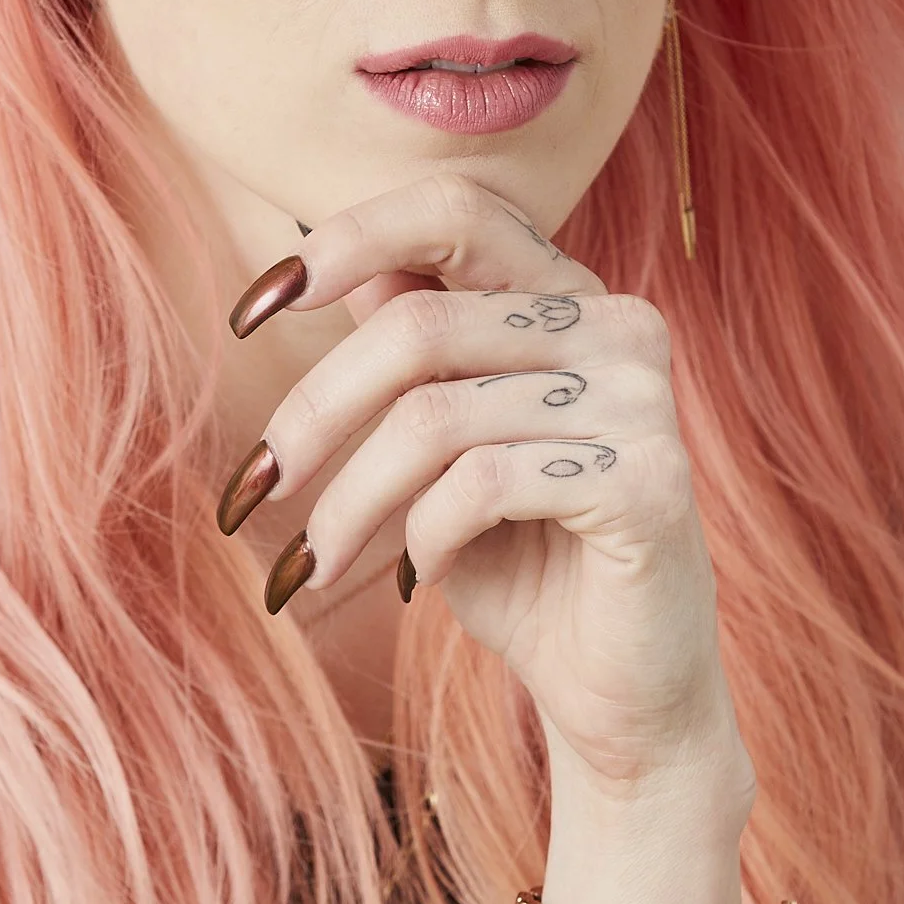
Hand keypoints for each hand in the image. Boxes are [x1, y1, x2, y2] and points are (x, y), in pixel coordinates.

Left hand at [218, 173, 751, 803]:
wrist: (616, 691)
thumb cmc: (519, 558)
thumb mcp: (444, 444)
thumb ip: (411, 348)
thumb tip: (318, 263)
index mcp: (570, 296)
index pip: (457, 211)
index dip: (348, 238)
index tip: (254, 308)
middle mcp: (619, 325)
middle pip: (416, 328)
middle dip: (314, 414)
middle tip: (256, 485)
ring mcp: (644, 398)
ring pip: (435, 417)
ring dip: (351, 502)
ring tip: (319, 563)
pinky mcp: (649, 480)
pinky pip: (484, 483)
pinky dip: (425, 535)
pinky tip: (423, 575)